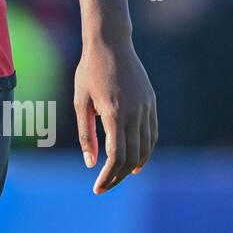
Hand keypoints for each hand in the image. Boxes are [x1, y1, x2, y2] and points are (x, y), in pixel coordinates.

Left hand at [74, 39, 157, 193]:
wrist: (111, 44)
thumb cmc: (89, 72)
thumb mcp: (80, 102)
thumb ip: (86, 134)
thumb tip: (91, 164)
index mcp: (115, 113)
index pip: (116, 156)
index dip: (108, 176)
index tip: (97, 188)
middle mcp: (135, 113)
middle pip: (132, 157)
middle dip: (118, 176)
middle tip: (104, 186)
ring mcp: (147, 108)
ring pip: (146, 148)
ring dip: (134, 166)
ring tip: (119, 176)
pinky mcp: (152, 103)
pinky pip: (152, 134)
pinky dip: (145, 150)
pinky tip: (135, 159)